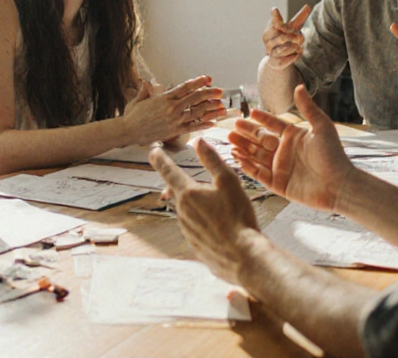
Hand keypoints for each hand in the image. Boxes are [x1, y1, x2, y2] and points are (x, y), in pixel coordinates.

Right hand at [121, 76, 225, 144]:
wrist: (128, 131)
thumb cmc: (132, 116)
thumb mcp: (138, 99)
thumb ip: (145, 90)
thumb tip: (145, 82)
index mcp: (164, 97)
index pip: (185, 87)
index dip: (198, 82)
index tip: (208, 79)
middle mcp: (172, 108)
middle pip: (195, 98)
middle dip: (210, 94)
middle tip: (220, 91)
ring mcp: (174, 120)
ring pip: (197, 112)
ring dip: (211, 109)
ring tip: (222, 107)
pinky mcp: (174, 131)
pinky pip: (192, 127)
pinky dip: (203, 124)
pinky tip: (212, 123)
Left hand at [151, 140, 261, 285]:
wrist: (243, 256)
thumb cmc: (238, 217)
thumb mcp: (228, 182)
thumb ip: (212, 160)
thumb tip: (199, 141)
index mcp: (188, 193)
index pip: (169, 171)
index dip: (160, 159)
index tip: (153, 151)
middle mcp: (182, 212)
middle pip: (179, 193)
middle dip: (184, 186)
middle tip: (197, 183)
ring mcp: (186, 231)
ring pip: (187, 211)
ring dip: (197, 206)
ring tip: (221, 210)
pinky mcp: (194, 245)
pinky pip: (195, 228)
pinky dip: (203, 223)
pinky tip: (220, 227)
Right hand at [228, 85, 352, 212]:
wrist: (339, 185)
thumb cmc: (334, 155)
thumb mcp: (321, 127)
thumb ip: (308, 107)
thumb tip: (299, 86)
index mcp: (295, 137)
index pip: (274, 125)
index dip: (262, 119)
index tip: (250, 112)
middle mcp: (286, 152)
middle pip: (261, 140)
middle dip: (246, 134)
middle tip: (232, 126)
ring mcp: (281, 168)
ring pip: (256, 156)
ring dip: (243, 148)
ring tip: (230, 140)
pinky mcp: (278, 185)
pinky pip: (258, 174)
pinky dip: (247, 166)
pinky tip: (238, 157)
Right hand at [262, 5, 310, 69]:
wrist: (279, 57)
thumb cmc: (287, 38)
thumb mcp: (293, 27)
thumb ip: (299, 18)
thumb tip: (308, 6)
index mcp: (272, 28)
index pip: (273, 21)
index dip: (275, 16)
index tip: (275, 9)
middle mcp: (268, 39)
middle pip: (280, 36)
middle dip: (291, 37)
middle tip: (301, 37)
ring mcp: (269, 51)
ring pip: (281, 50)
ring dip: (292, 48)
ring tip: (299, 46)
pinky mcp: (273, 62)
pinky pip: (283, 61)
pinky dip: (292, 57)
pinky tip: (298, 54)